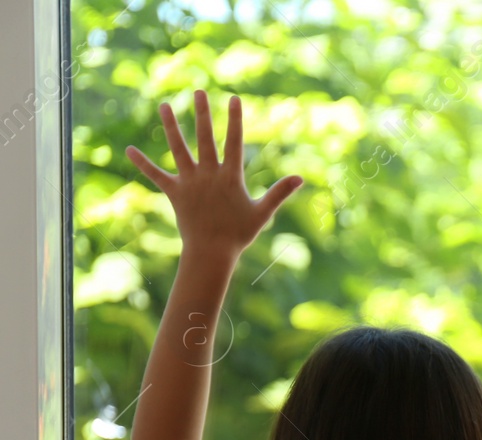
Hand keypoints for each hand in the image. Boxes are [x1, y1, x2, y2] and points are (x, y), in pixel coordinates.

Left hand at [125, 90, 301, 260]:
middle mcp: (208, 174)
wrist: (212, 252)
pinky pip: (156, 176)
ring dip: (171, 126)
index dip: (235, 120)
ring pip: (178, 149)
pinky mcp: (174, 193)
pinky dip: (142, 163)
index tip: (234, 99)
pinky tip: (129, 149)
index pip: (234, 142)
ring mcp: (189, 182)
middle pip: (205, 138)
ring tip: (163, 105)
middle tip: (198, 91)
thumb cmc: (239, 234)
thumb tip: (300, 178)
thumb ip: (279, 192)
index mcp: (230, 177)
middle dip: (203, 114)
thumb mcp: (263, 212)